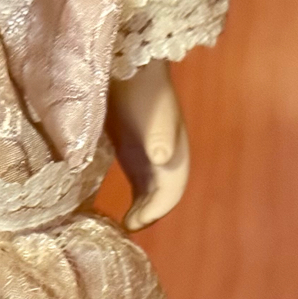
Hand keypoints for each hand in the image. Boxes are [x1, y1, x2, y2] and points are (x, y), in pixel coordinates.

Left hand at [107, 59, 190, 231]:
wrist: (128, 70)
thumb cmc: (142, 92)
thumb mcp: (153, 114)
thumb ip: (158, 136)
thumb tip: (163, 159)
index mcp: (177, 153)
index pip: (171, 192)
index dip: (155, 210)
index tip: (133, 222)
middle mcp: (169, 159)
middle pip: (164, 197)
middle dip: (148, 215)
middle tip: (125, 228)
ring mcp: (152, 158)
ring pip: (152, 194)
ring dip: (142, 211)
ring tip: (122, 224)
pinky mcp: (135, 154)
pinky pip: (141, 186)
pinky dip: (135, 201)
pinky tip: (121, 211)